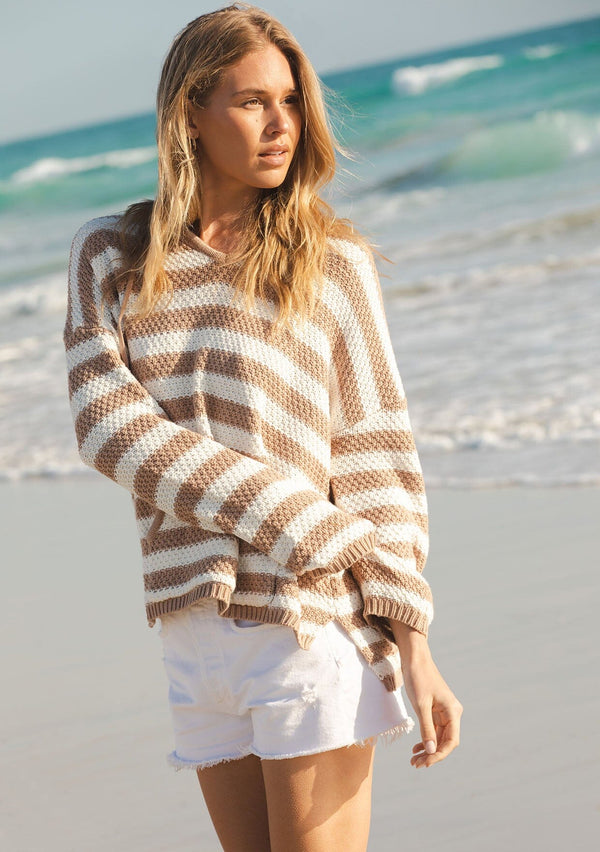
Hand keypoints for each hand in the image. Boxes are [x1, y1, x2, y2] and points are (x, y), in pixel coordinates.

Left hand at [389, 620, 462, 768]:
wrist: (414, 658)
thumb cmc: (418, 678)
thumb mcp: (421, 705)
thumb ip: (426, 729)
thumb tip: (431, 751)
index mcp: (453, 711)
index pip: (451, 741)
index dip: (439, 755)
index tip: (424, 762)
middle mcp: (452, 713)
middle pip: (445, 742)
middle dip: (431, 755)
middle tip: (415, 764)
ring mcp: (444, 712)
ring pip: (438, 737)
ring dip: (427, 749)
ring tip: (413, 760)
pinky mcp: (436, 710)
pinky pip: (433, 730)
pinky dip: (425, 739)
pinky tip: (416, 748)